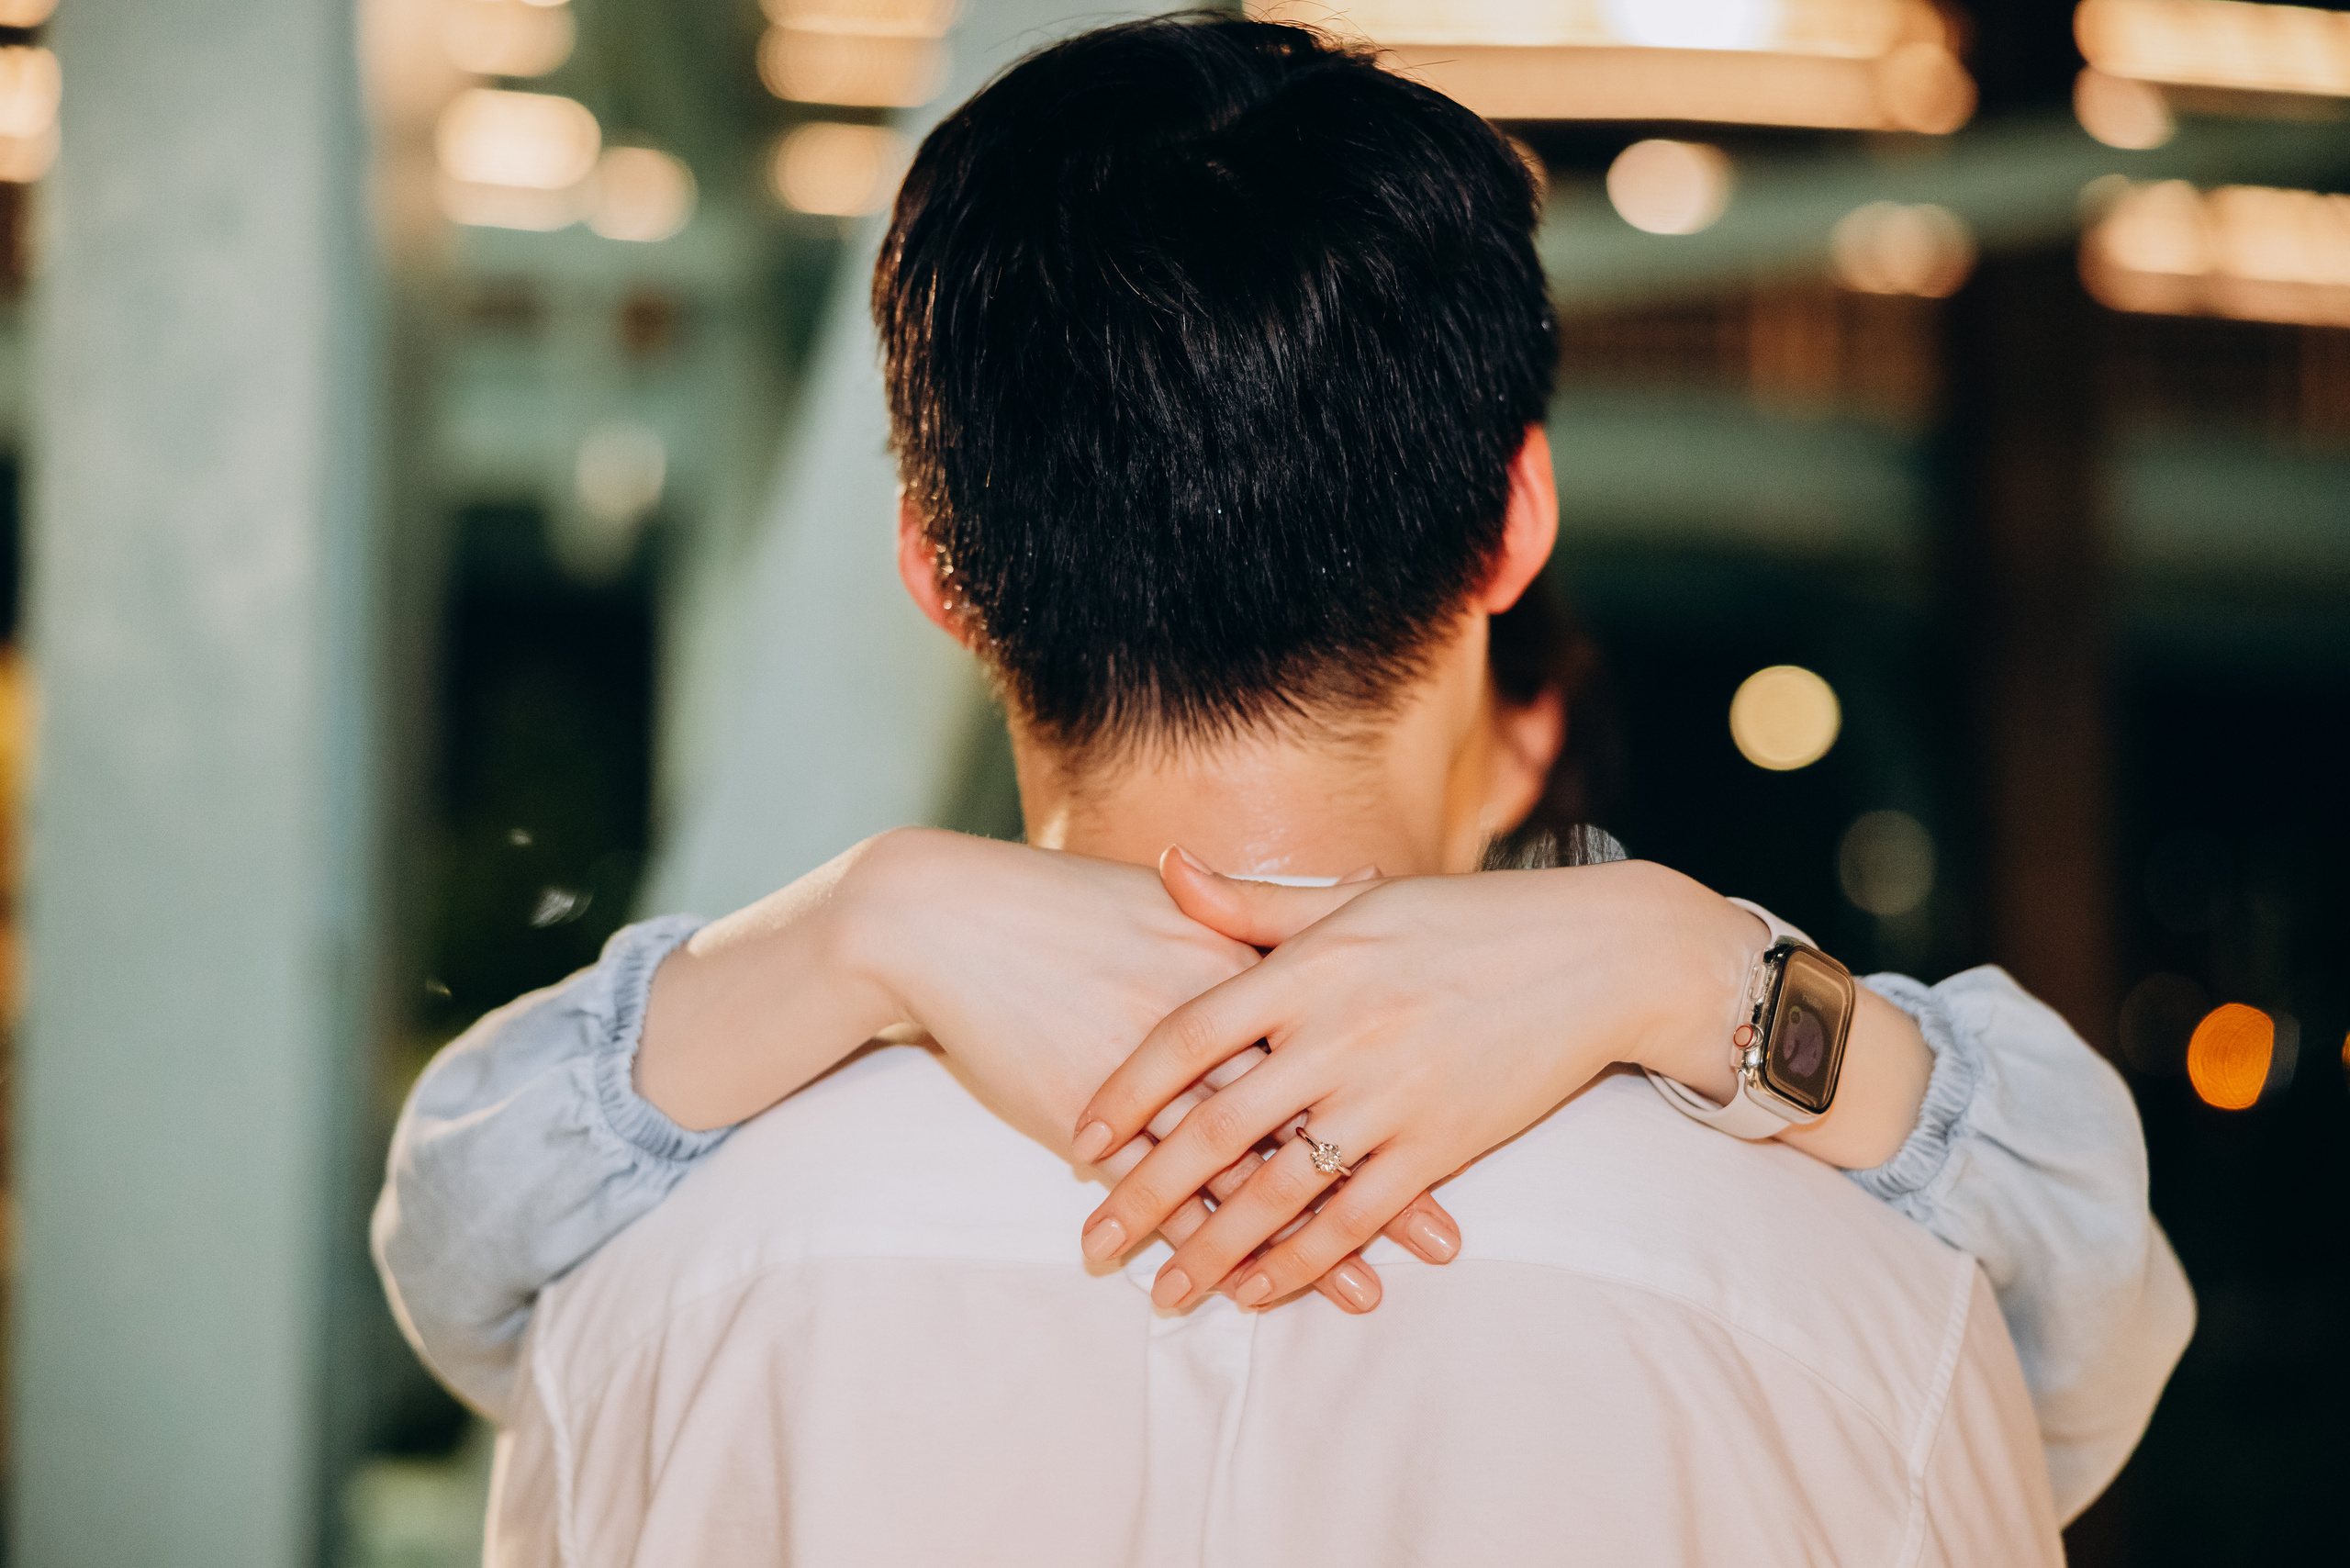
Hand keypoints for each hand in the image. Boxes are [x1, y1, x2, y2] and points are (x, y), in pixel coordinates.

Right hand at [644, 828, 1460, 1313]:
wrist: (944, 919)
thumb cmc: (1060, 908)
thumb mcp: (1168, 899)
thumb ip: (1261, 912)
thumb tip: (1355, 890)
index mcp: (1231, 962)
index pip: (1337, 1035)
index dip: (1403, 1084)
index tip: (1469, 1121)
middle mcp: (1203, 1024)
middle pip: (1310, 1113)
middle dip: (1381, 1181)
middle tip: (1447, 1239)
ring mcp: (1147, 1079)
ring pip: (1245, 1172)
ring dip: (1308, 1237)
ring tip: (1373, 1290)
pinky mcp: (1090, 1120)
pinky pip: (1164, 1195)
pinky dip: (1213, 1243)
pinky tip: (1250, 1288)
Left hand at [1071, 850, 1756, 1311]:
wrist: (1594, 955)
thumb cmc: (1463, 919)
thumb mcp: (1352, 899)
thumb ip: (1252, 904)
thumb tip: (1167, 865)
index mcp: (1308, 966)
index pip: (1188, 1038)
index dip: (1127, 1094)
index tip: (1080, 1141)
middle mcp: (1338, 1033)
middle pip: (1216, 1129)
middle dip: (1146, 1197)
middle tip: (1093, 1245)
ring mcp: (1390, 1095)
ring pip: (1278, 1191)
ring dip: (1212, 1251)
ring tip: (1162, 1295)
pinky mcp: (1440, 1145)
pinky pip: (1355, 1217)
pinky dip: (1302, 1261)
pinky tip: (1255, 1291)